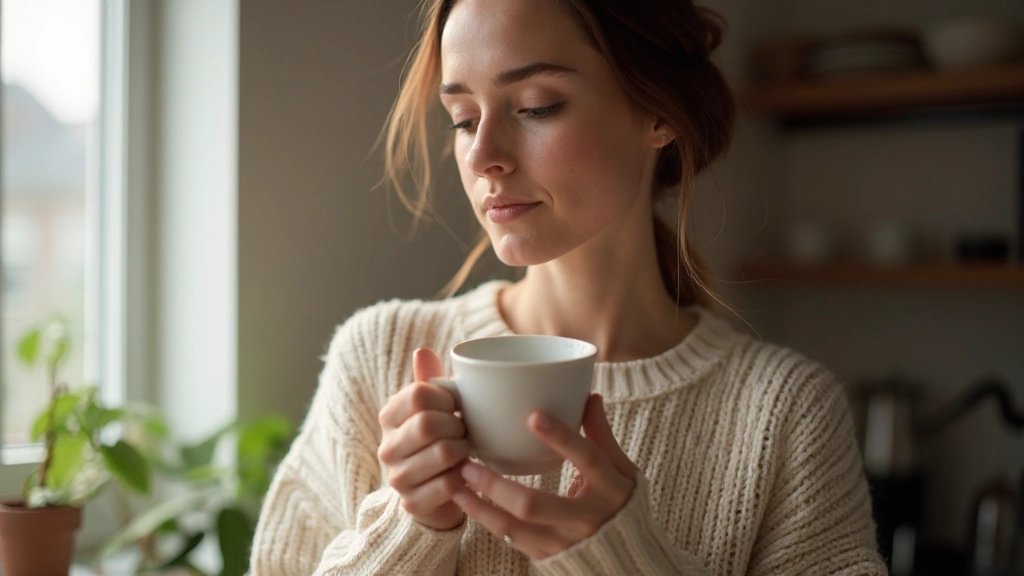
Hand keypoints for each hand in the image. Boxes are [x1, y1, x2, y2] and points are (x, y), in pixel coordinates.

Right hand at [377, 348, 470, 530]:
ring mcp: (396, 477)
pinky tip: (463, 473)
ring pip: (442, 452)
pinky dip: (464, 477)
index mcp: (389, 416)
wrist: (435, 492)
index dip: (448, 398)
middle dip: (458, 426)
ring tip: (465, 450)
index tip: (457, 407)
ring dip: (464, 450)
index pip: (419, 394)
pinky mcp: (412, 503)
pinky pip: (449, 484)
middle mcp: (387, 446)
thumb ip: (429, 380)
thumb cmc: (438, 440)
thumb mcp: (434, 408)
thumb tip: (422, 352)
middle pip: (429, 423)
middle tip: (465, 431)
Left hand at [451, 393, 636, 559]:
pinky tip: (468, 503)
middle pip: (534, 504)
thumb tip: (589, 396)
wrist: (628, 556)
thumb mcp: (621, 469)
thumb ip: (602, 435)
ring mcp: (566, 542)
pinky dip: (487, 522)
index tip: (534, 415)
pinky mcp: (550, 557)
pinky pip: (512, 540)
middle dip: (496, 485)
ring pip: (515, 528)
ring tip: (457, 484)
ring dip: (480, 507)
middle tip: (468, 463)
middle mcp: (588, 520)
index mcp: (611, 489)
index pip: (588, 460)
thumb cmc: (620, 503)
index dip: (562, 438)